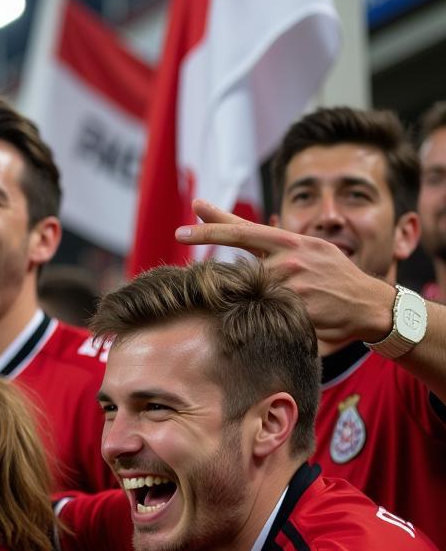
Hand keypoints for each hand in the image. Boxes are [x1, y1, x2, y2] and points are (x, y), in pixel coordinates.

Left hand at [175, 199, 394, 345]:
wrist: (368, 304)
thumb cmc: (332, 275)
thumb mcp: (307, 248)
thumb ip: (271, 244)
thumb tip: (238, 231)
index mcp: (290, 240)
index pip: (242, 231)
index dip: (209, 230)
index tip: (181, 231)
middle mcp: (291, 258)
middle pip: (238, 270)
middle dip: (222, 282)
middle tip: (204, 289)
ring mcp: (296, 285)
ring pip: (252, 294)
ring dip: (247, 303)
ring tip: (262, 308)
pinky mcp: (300, 309)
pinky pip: (268, 315)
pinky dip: (263, 318)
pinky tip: (269, 321)